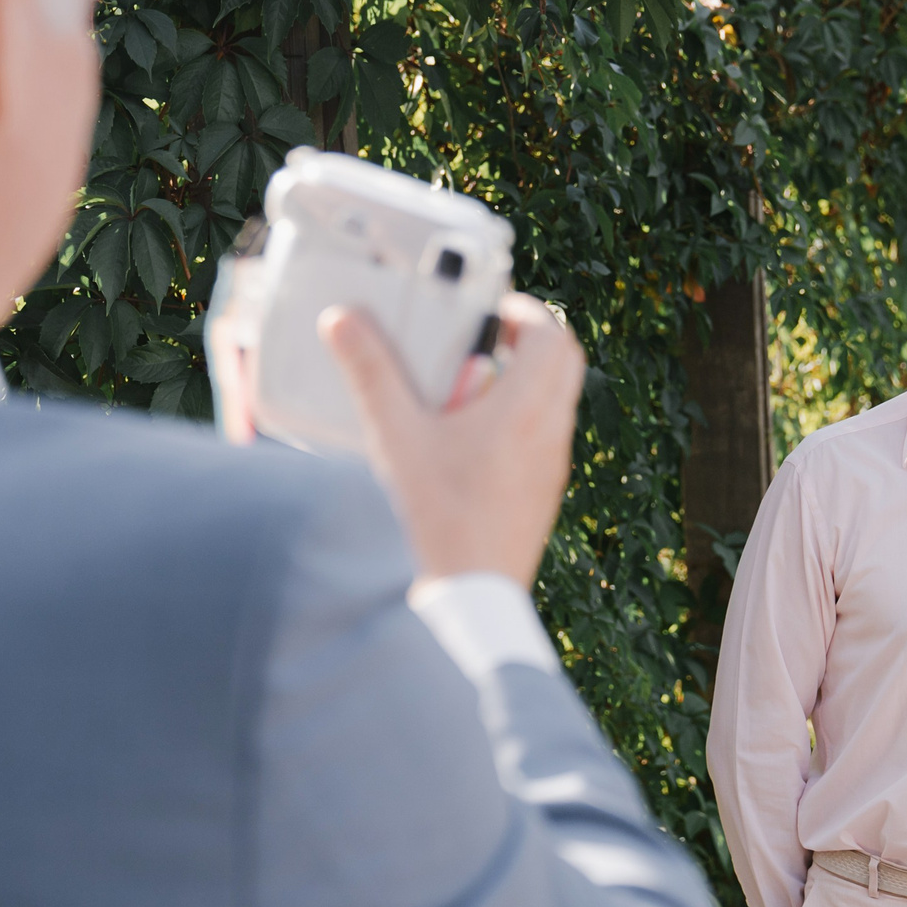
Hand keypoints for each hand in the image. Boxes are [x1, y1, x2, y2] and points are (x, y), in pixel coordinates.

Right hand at [322, 294, 585, 586]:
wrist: (471, 596)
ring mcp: (552, 467)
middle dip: (530, 339)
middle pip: (565, 362)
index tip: (490, 309)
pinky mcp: (543, 493)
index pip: (553, 334)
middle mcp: (550, 434)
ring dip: (524, 379)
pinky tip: (471, 439)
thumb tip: (342, 319)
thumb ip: (371, 373)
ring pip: (556, 401)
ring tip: (469, 386)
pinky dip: (521, 419)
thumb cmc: (439, 519)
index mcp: (527, 410)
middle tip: (484, 338)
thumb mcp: (396, 439)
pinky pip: (545, 437)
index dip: (525, 311)